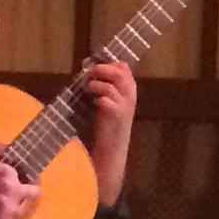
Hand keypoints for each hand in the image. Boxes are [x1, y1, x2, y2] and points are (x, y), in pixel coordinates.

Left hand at [79, 56, 137, 206]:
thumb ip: (103, 89)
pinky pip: (109, 101)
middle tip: (89, 72)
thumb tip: (88, 71)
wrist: (111, 154)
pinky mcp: (117, 118)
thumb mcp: (105, 105)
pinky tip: (94, 102)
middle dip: (104, 68)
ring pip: (115, 84)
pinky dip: (100, 98)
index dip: (110, 63)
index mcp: (128, 93)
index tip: (95, 64)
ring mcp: (125, 108)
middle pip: (123, 72)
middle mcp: (130, 98)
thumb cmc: (106, 130)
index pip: (125, 68)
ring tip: (88, 86)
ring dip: (99, 82)